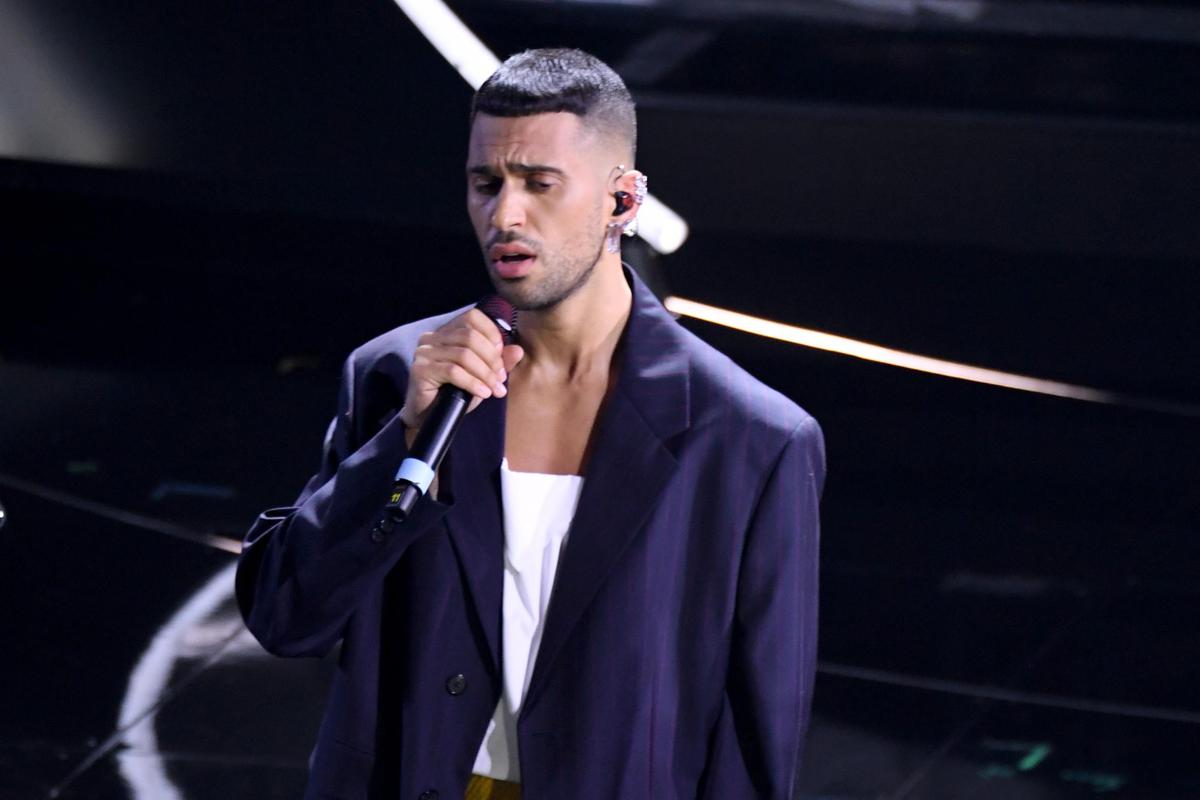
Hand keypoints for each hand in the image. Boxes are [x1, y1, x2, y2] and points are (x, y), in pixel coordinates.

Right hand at [400, 308, 524, 436]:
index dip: (492, 334)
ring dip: (485, 374)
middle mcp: (432, 337)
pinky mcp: (420, 369)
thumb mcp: (482, 375)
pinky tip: (483, 394)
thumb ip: (499, 361)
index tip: (501, 358)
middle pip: (470, 337)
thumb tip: (518, 350)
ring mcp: (424, 352)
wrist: (430, 416)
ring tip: (494, 389)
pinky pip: (453, 372)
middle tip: (500, 379)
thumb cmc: (455, 393)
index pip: (472, 317)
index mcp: (446, 331)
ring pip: (464, 355)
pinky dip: (473, 383)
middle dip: (492, 359)